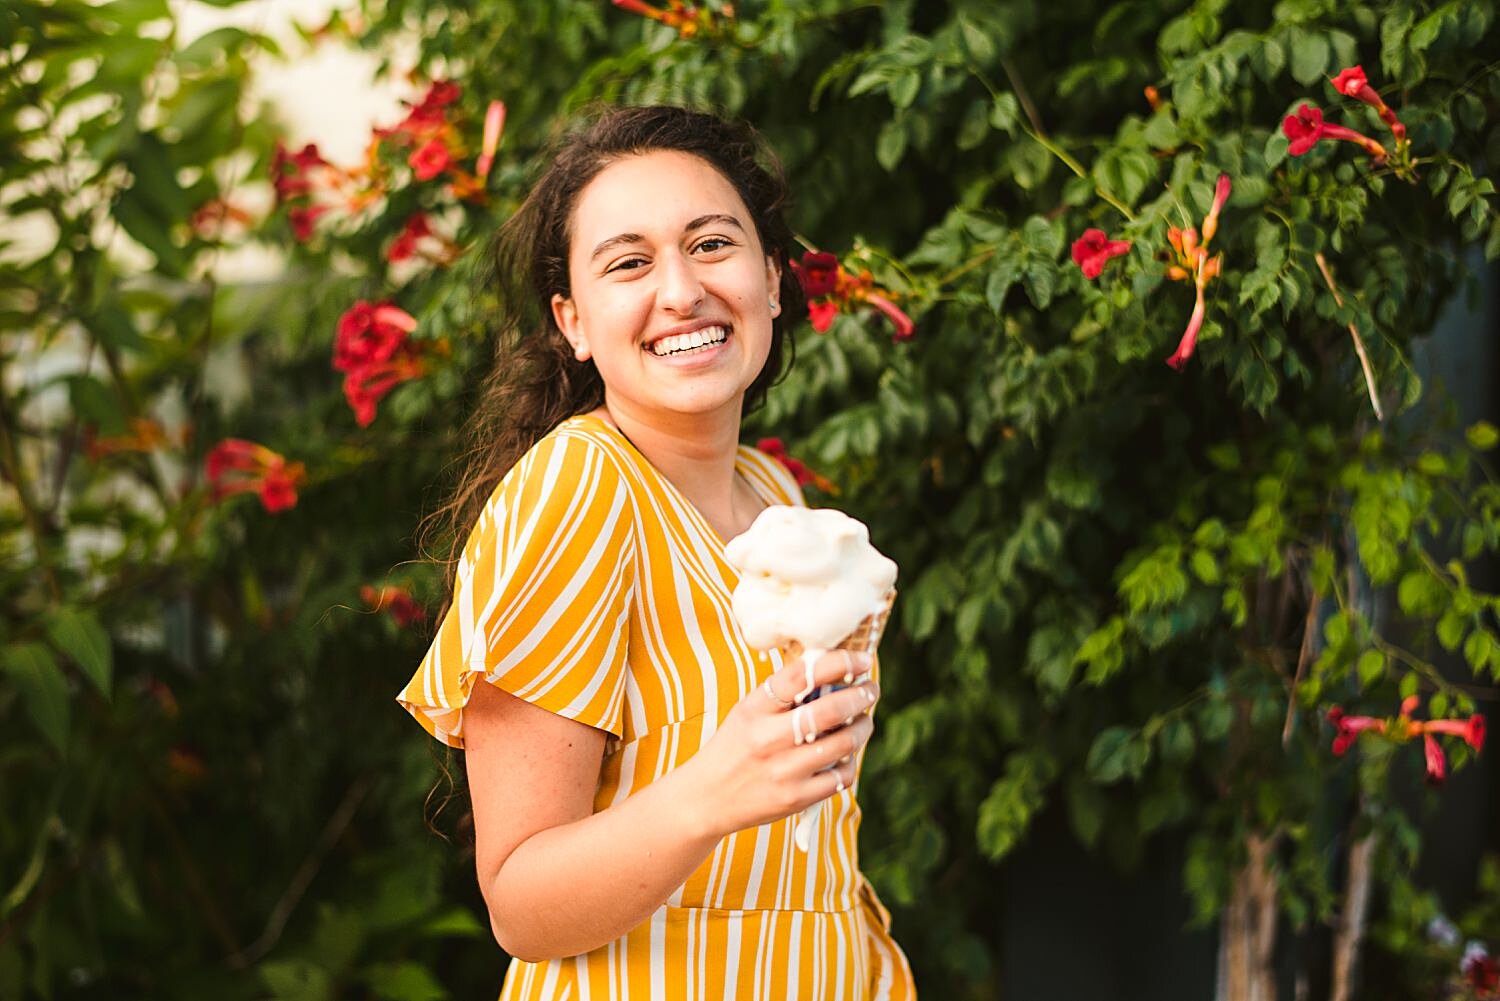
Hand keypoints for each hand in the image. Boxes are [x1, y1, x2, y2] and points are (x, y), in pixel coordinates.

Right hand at [682, 649, 880, 840]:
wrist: (706, 799)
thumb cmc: (734, 747)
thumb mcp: (747, 711)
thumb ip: (782, 693)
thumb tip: (831, 669)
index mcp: (755, 709)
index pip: (802, 675)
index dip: (839, 661)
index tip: (861, 659)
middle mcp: (768, 738)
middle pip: (831, 710)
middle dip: (861, 695)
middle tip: (871, 689)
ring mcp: (783, 771)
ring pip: (843, 743)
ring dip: (862, 727)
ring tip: (864, 720)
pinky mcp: (796, 799)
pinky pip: (841, 777)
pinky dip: (850, 762)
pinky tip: (846, 754)